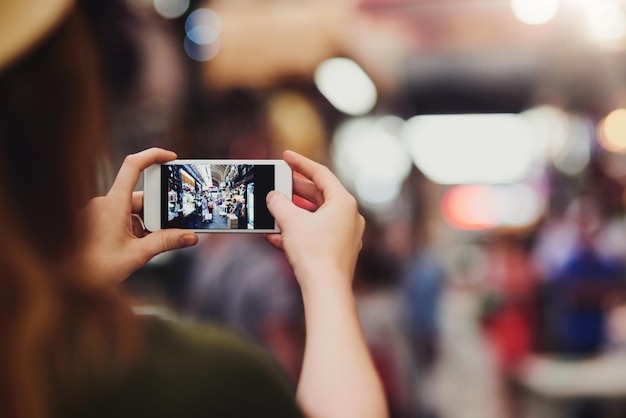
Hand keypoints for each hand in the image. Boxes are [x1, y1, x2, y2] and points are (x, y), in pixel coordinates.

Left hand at [72, 148, 197, 289]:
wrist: (67, 284)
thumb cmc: (94, 270)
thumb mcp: (137, 254)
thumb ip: (166, 242)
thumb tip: (189, 236)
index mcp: (112, 204)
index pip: (133, 166)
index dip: (153, 156)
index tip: (171, 157)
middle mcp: (103, 204)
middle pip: (139, 197)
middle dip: (155, 213)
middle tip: (166, 230)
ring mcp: (98, 213)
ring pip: (130, 211)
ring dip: (143, 226)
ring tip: (142, 248)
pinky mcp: (95, 223)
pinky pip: (120, 219)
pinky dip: (132, 230)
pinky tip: (132, 248)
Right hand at [265, 150, 364, 295]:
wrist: (325, 290)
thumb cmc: (314, 253)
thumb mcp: (290, 221)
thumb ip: (279, 203)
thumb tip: (273, 197)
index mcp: (344, 202)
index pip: (321, 173)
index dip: (301, 163)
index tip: (286, 156)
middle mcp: (349, 217)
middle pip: (319, 195)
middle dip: (295, 190)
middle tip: (278, 182)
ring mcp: (346, 236)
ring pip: (316, 217)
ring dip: (294, 213)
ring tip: (274, 209)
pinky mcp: (338, 252)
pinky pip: (316, 234)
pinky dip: (298, 232)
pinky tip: (277, 237)